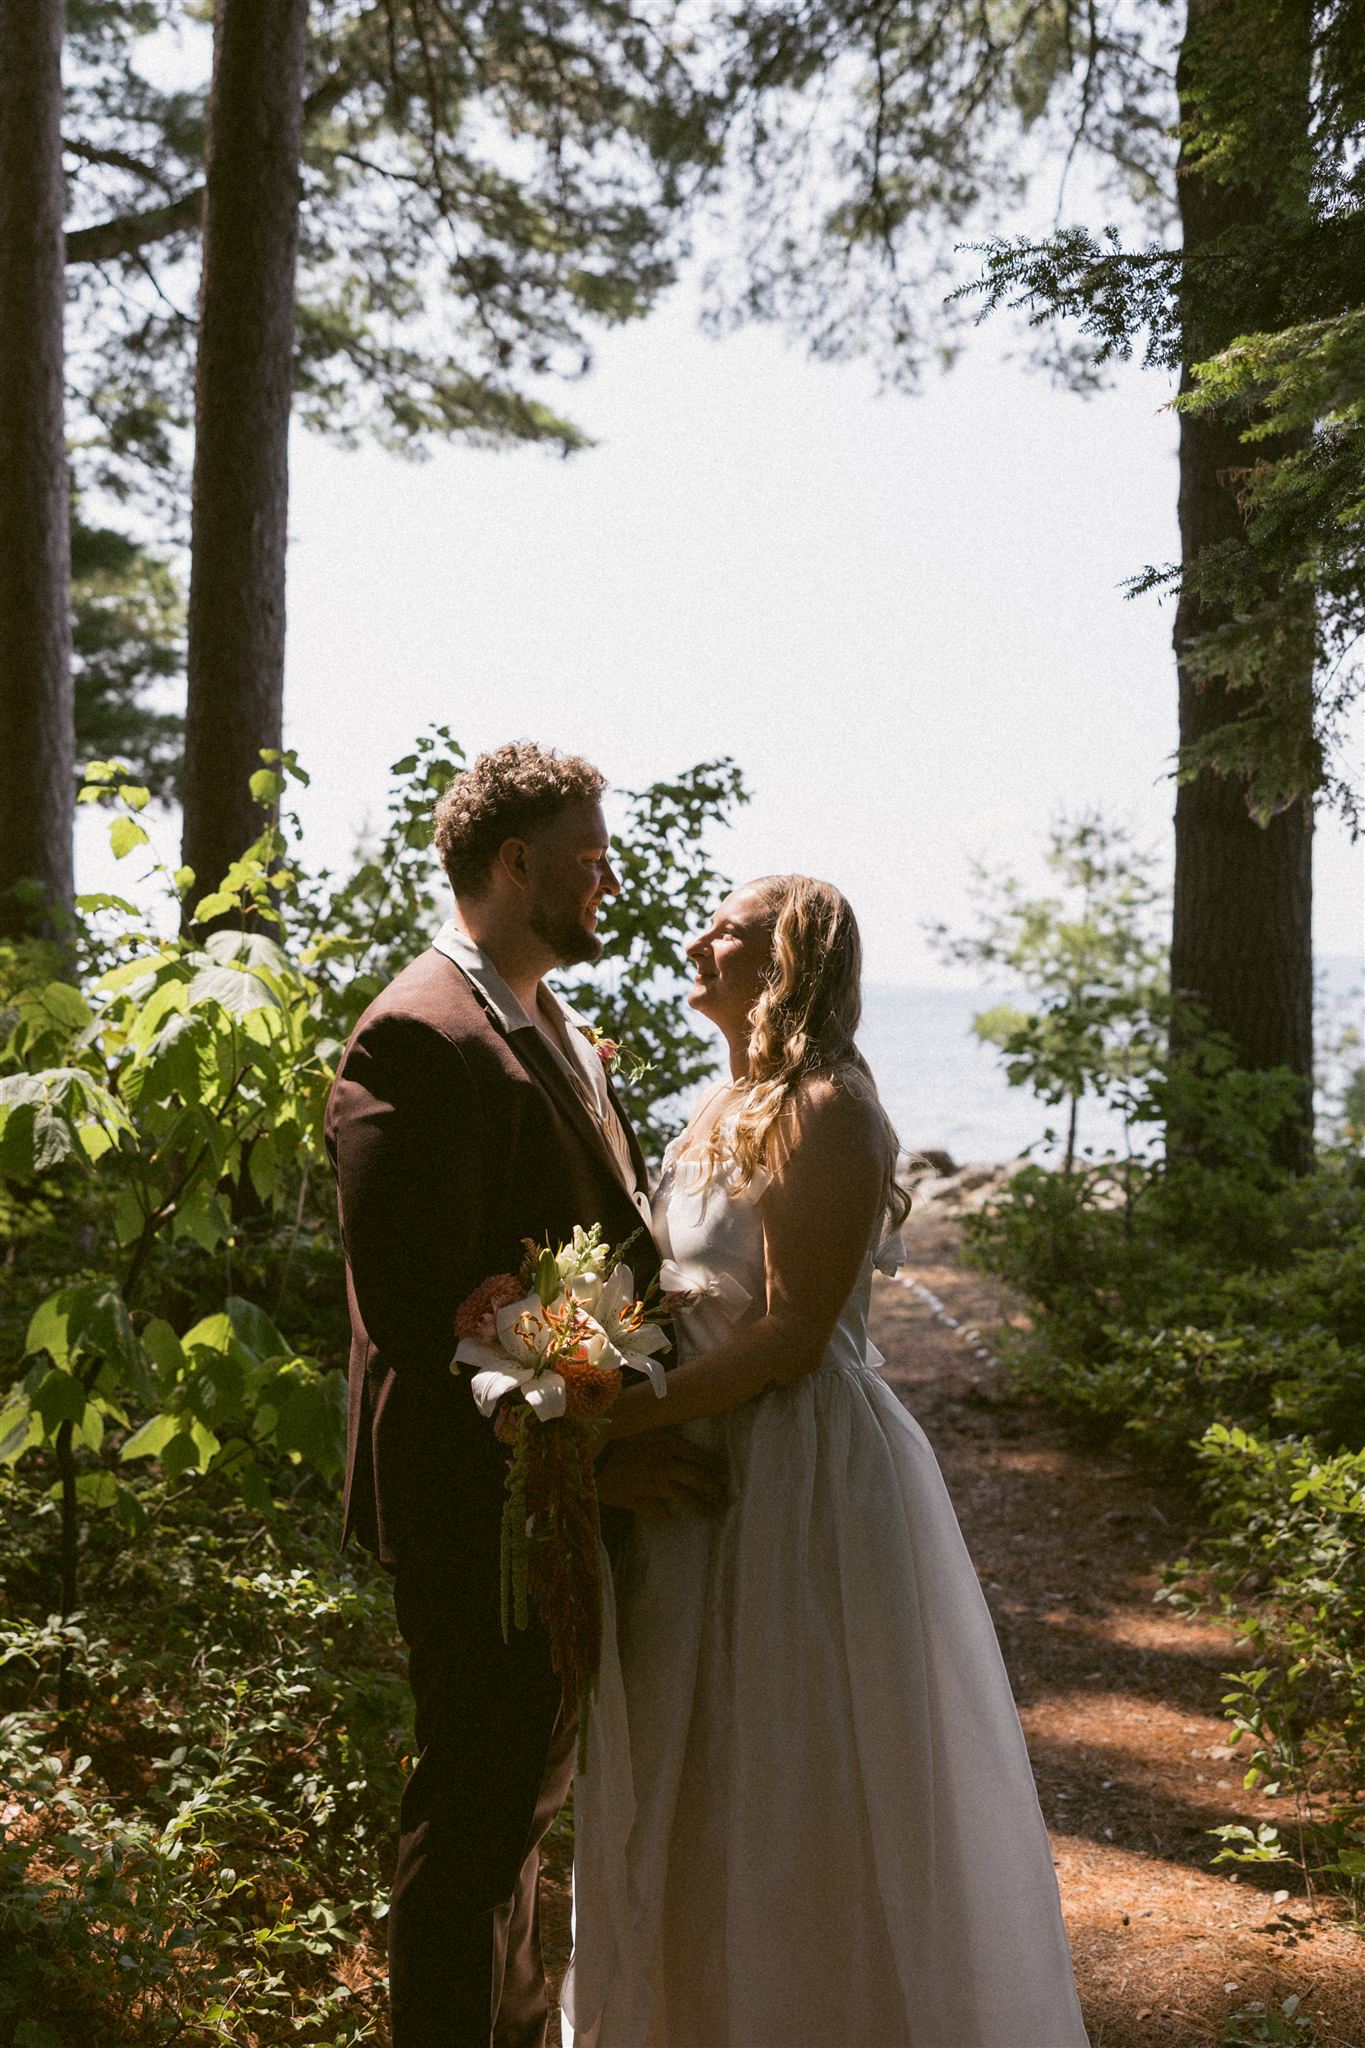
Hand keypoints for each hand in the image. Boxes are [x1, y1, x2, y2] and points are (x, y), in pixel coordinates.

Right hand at [595, 1431, 727, 1519]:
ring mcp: (655, 1485)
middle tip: (723, 1498)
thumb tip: (668, 1422)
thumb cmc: (609, 1431)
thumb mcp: (636, 1421)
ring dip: (699, 1506)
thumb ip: (654, 1425)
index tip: (722, 1470)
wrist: (587, 1455)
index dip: (714, 1465)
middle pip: (699, 1479)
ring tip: (708, 1512)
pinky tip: (667, 1516)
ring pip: (686, 1498)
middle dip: (714, 1489)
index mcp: (668, 1443)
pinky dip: (665, 1514)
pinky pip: (659, 1511)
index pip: (700, 1456)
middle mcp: (667, 1464)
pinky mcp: (641, 1501)